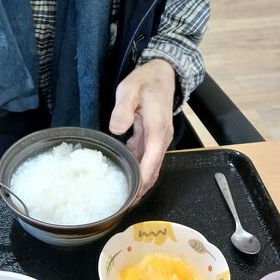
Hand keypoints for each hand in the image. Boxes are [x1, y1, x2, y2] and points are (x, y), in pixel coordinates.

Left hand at [108, 59, 175, 200]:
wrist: (163, 73)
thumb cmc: (146, 80)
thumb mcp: (130, 89)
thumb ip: (123, 108)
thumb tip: (117, 129)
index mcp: (158, 130)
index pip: (152, 162)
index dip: (142, 182)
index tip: (131, 197)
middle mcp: (161, 139)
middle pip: (153, 171)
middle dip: (140, 190)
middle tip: (123, 207)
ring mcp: (158, 139)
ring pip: (150, 167)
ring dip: (139, 183)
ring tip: (122, 200)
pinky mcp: (153, 138)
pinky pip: (146, 158)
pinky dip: (137, 171)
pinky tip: (124, 178)